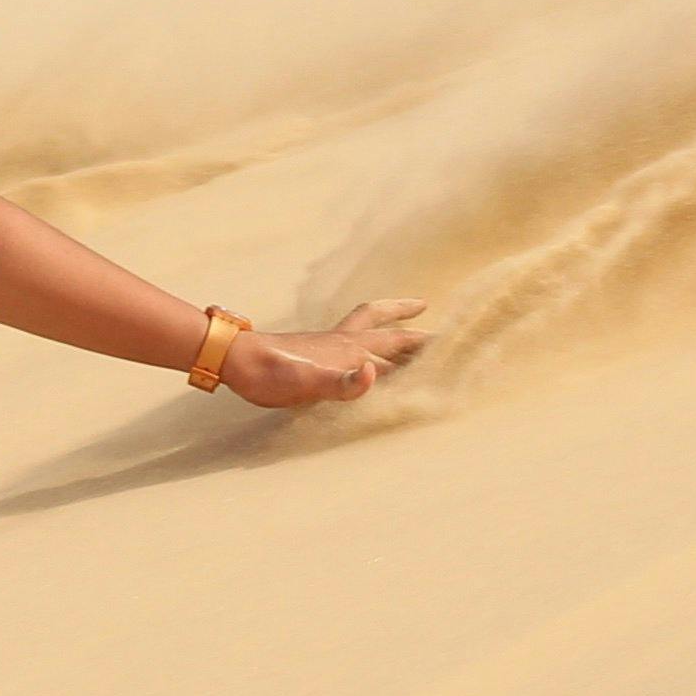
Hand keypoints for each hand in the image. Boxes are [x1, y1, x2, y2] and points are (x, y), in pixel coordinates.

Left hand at [216, 297, 431, 408]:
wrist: (238, 361)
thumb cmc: (272, 374)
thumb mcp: (308, 384)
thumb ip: (342, 382)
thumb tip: (374, 372)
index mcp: (352, 351)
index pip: (400, 347)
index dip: (427, 347)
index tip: (457, 343)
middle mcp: (348, 344)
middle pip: (394, 336)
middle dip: (421, 336)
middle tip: (448, 334)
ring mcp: (333, 344)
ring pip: (374, 328)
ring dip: (396, 322)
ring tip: (416, 311)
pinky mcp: (318, 350)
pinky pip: (353, 334)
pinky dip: (367, 333)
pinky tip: (367, 344)